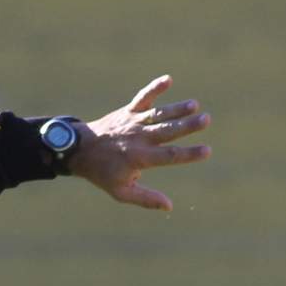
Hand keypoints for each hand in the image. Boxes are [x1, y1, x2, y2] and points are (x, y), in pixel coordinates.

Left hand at [72, 75, 211, 210]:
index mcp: (139, 158)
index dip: (189, 154)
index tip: (206, 151)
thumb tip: (169, 206)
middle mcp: (138, 138)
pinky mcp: (129, 111)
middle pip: (168, 131)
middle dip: (188, 126)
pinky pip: (143, 97)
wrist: (79, 150)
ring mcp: (134, 122)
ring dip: (178, 108)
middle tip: (206, 119)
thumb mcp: (121, 191)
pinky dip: (154, 88)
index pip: (169, 155)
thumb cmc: (102, 173)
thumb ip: (146, 198)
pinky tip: (168, 79)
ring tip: (194, 105)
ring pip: (160, 114)